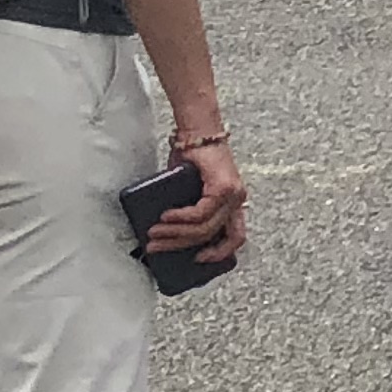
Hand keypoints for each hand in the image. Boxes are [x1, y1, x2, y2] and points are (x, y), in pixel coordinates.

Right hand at [151, 137, 246, 266]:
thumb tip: (167, 234)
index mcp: (233, 203)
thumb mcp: (189, 190)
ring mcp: (233, 193)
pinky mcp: (223, 186)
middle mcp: (238, 200)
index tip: (199, 261)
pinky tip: (164, 218)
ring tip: (154, 235)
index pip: (236, 237)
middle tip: (157, 249)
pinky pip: (201, 212)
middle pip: (214, 236)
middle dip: (182, 247)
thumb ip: (187, 209)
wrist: (197, 131)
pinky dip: (180, 219)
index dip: (220, 253)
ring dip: (176, 234)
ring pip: (205, 227)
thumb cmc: (192, 158)